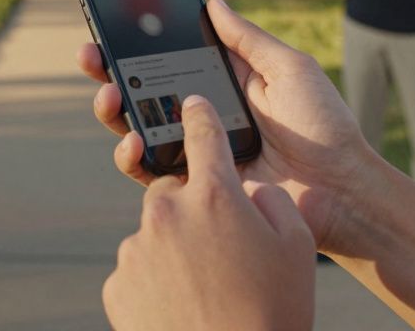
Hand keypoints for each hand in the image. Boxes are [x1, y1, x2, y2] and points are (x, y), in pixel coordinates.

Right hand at [79, 0, 371, 251]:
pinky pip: (150, 173)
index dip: (137, 41)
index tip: (110, 22)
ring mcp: (195, 151)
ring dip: (113, 111)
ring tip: (110, 96)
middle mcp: (202, 115)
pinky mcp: (195, 187)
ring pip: (137, 129)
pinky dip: (132, 156)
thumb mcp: (289, 68)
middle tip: (91, 55)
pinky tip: (134, 140)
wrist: (341, 190)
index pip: (169, 57)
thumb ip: (247, 39)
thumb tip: (211, 1)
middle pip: (142, 90)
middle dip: (109, 71)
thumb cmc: (325, 126)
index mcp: (222, 83)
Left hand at [103, 96, 314, 330]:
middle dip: (192, 207)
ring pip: (155, 234)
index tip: (192, 105)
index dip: (199, 115)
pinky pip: (138, 270)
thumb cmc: (273, 312)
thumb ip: (271, 200)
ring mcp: (136, 250)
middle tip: (220, 245)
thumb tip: (249, 187)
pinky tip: (184, 305)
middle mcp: (167, 213)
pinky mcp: (117, 286)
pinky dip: (156, 281)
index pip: (202, 133)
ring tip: (207, 287)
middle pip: (172, 189)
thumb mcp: (297, 247)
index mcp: (214, 196)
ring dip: (175, 248)